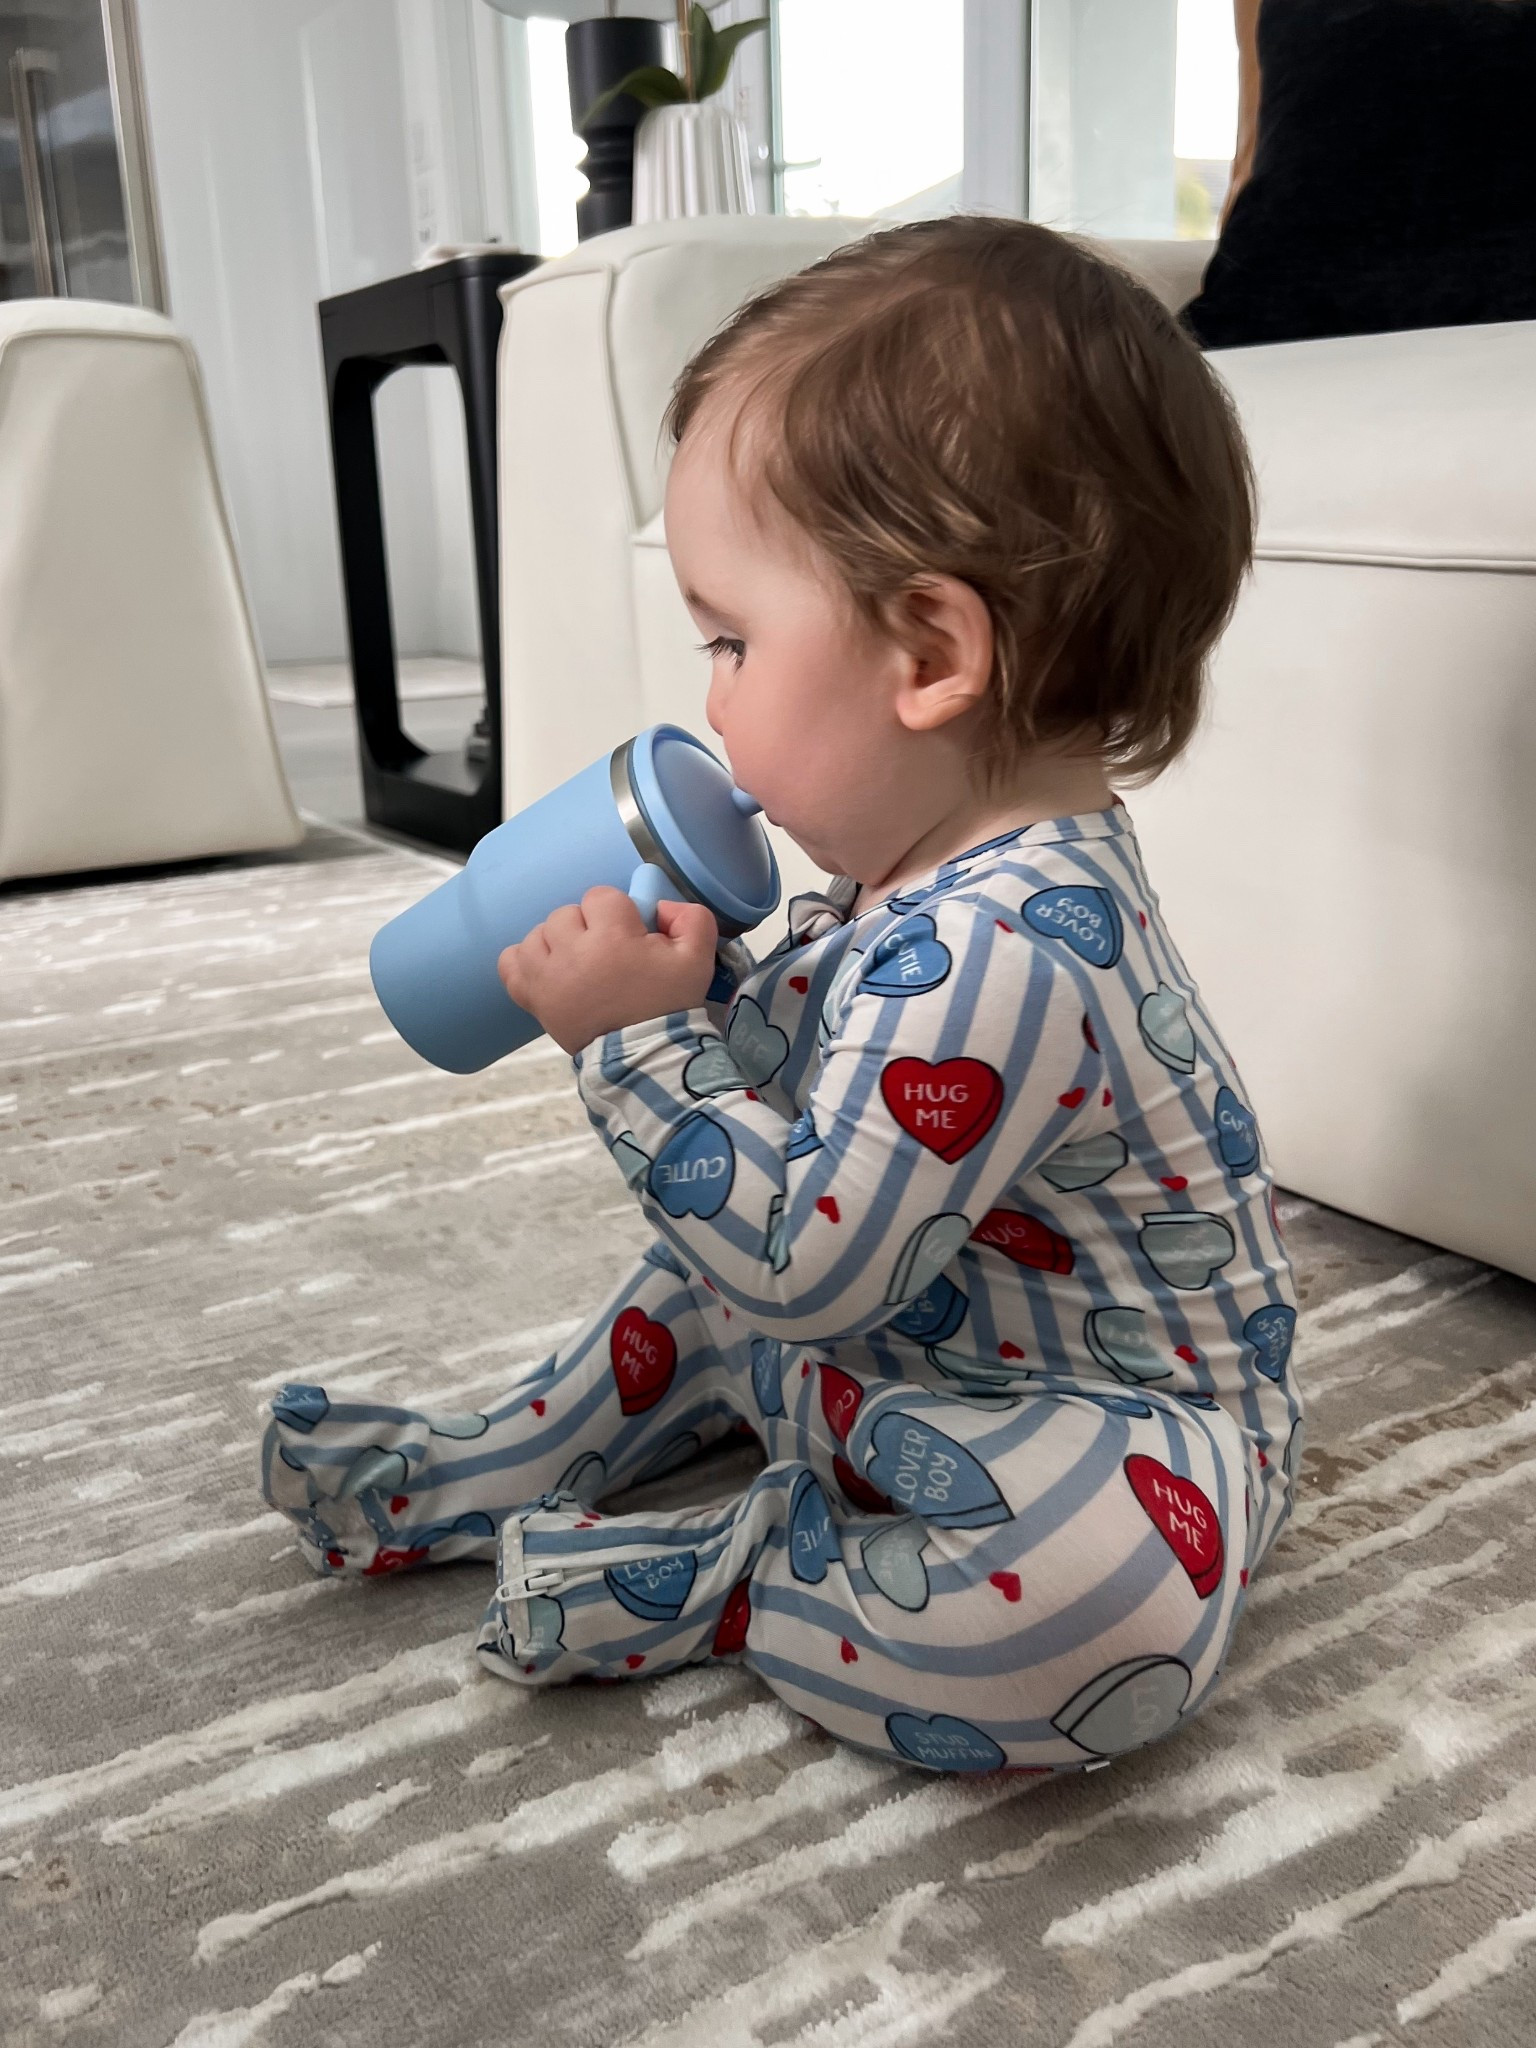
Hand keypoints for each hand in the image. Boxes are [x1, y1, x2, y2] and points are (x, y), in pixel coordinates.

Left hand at [497, 887, 718, 1054]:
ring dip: (556, 942)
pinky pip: (510, 964)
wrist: (643, 1057)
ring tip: (578, 962)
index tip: (629, 936)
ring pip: (537, 934)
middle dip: (587, 927)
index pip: (601, 896)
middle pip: (566, 914)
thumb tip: (661, 906)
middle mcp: (572, 950)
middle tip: (607, 954)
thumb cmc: (668, 1006)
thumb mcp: (698, 959)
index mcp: (611, 936)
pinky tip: (547, 969)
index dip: (617, 913)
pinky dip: (525, 962)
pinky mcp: (532, 997)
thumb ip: (690, 917)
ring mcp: (546, 975)